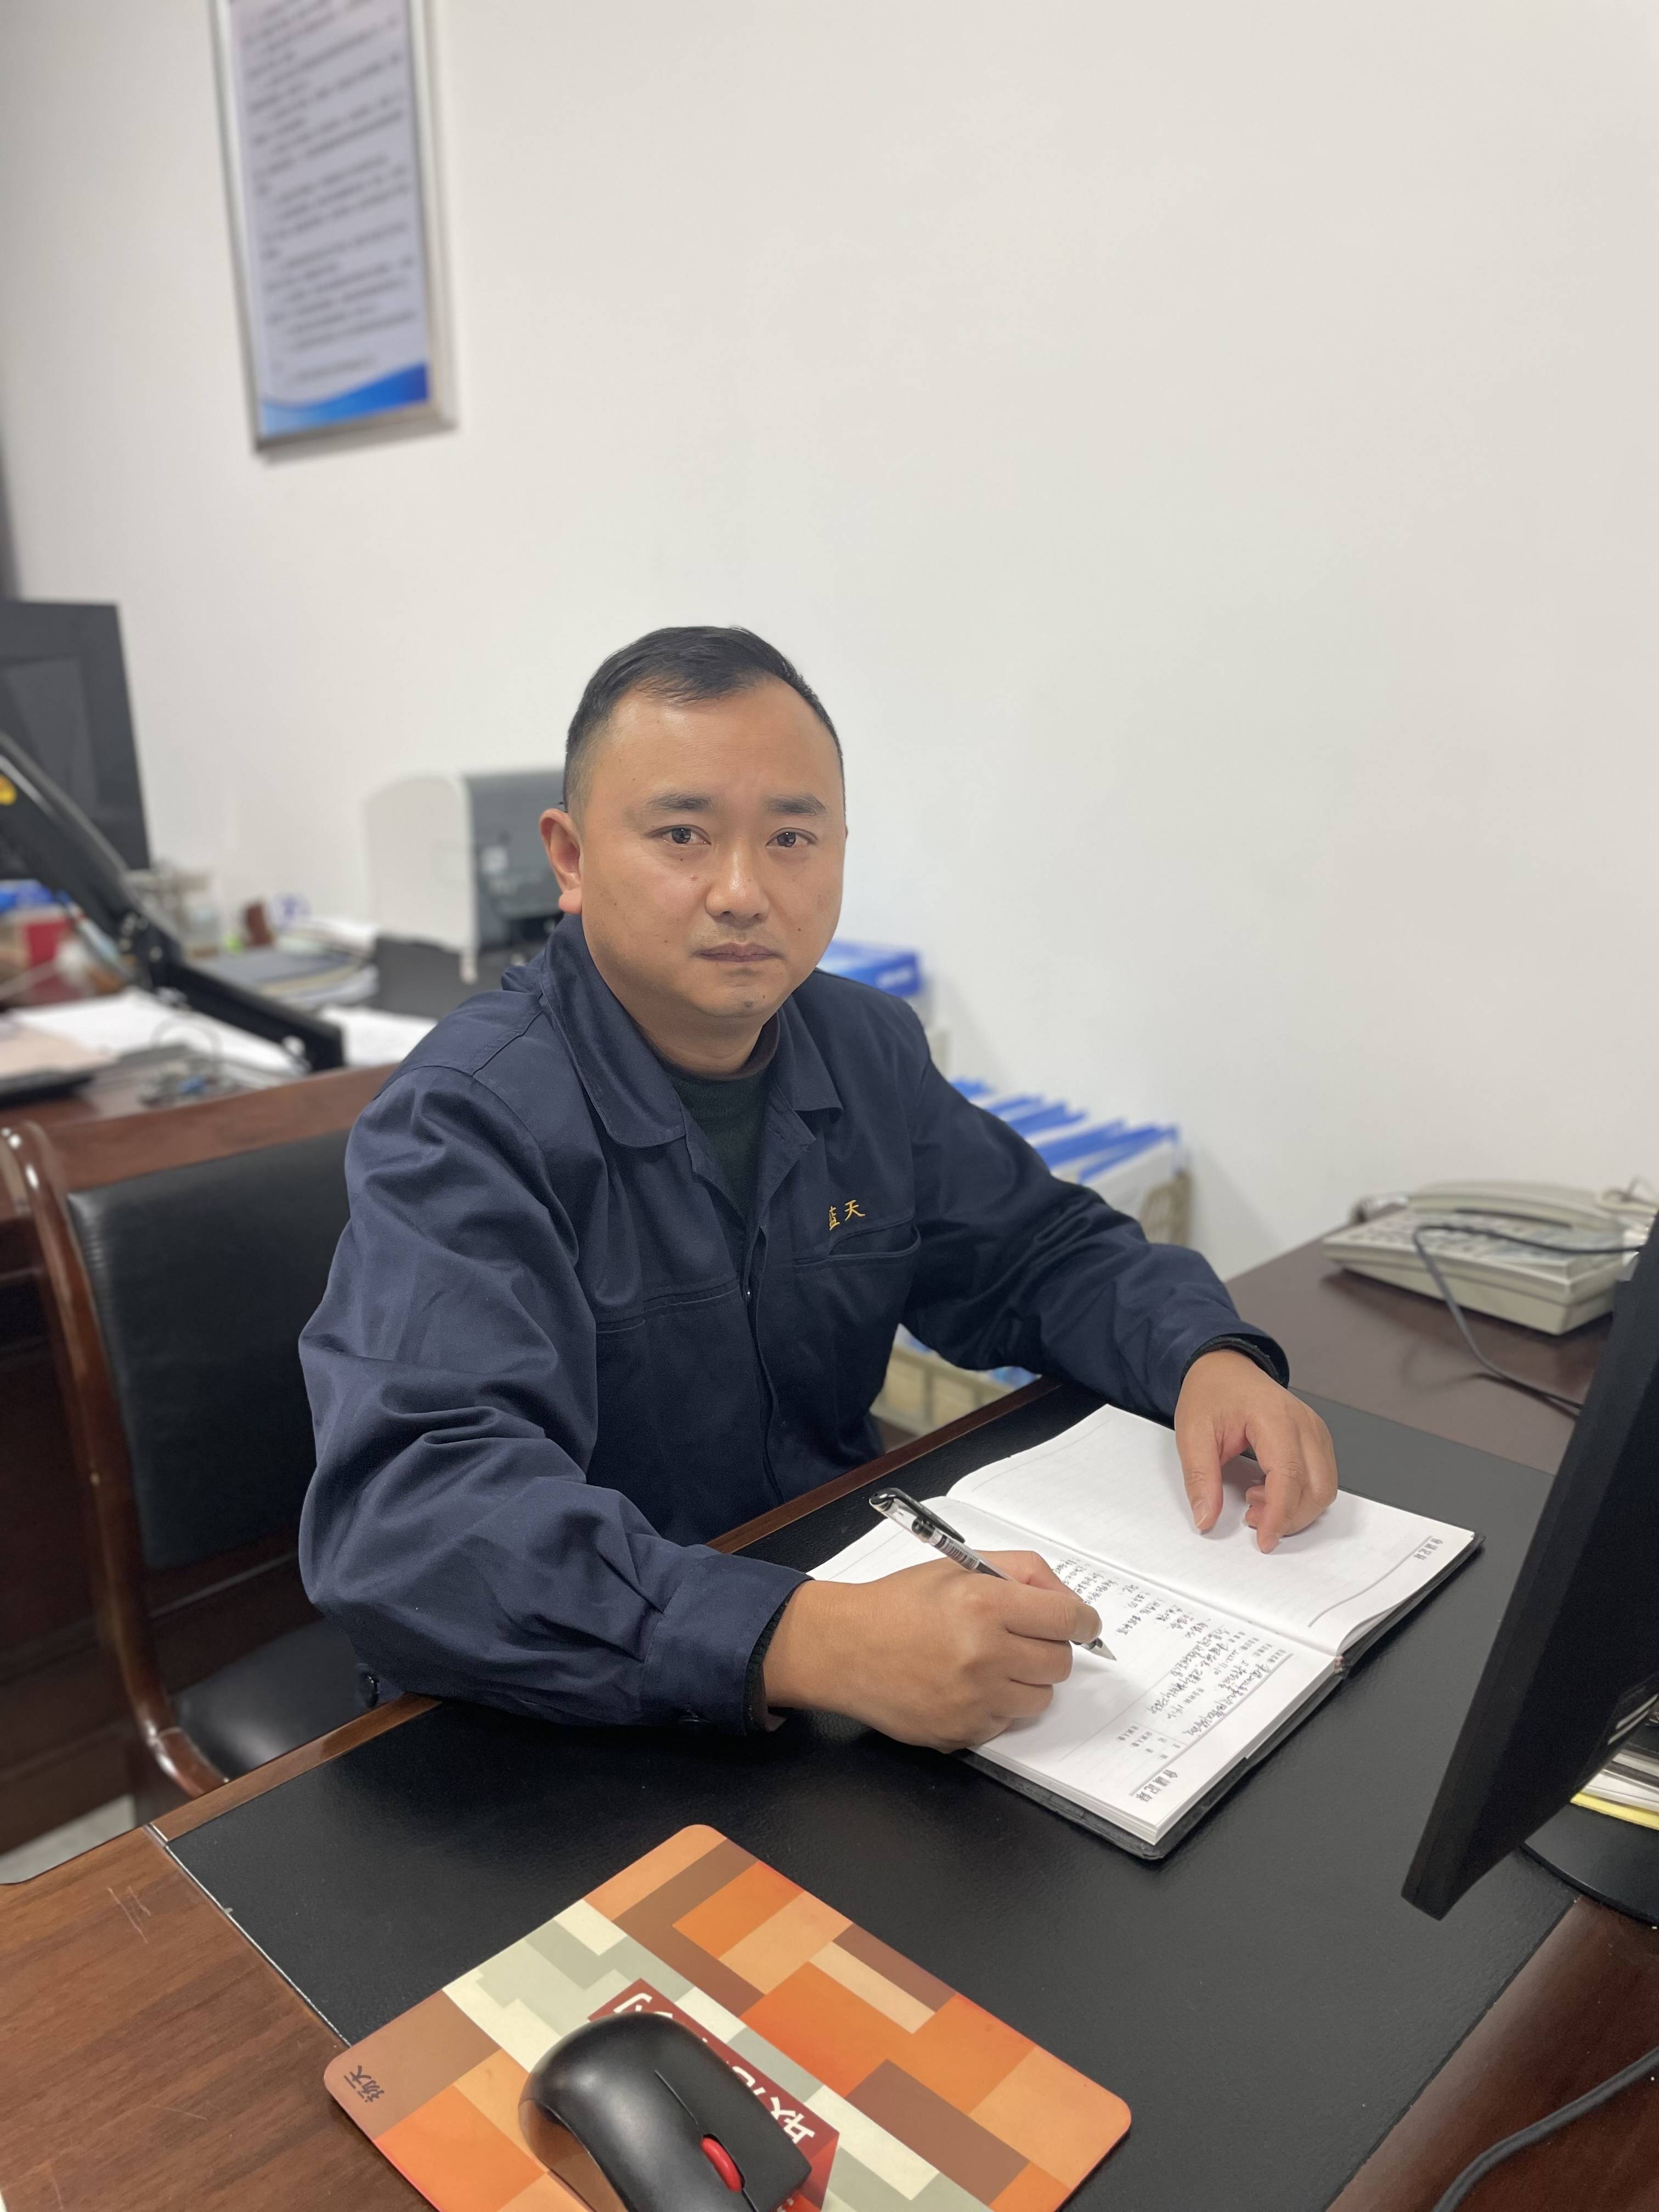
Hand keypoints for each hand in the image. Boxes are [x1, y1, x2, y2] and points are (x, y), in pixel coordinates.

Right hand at [762, 1553, 1101, 1749]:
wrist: (845, 1648)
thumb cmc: (901, 1602)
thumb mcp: (959, 1566)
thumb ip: (1022, 1573)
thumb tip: (1070, 1603)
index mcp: (985, 1604)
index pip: (1068, 1619)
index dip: (1082, 1621)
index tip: (1079, 1623)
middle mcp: (983, 1654)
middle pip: (1060, 1663)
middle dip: (1048, 1648)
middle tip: (1020, 1638)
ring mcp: (973, 1700)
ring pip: (1040, 1699)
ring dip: (1025, 1681)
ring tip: (990, 1663)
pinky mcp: (962, 1732)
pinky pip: (1007, 1722)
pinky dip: (997, 1706)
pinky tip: (965, 1686)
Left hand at [1174, 1349, 1338, 1551]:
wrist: (1224, 1368)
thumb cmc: (1211, 1392)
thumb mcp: (1191, 1433)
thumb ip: (1200, 1478)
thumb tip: (1206, 1518)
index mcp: (1274, 1417)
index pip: (1289, 1476)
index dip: (1279, 1515)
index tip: (1263, 1539)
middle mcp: (1304, 1423)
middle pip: (1317, 1487)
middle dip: (1289, 1517)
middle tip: (1251, 1518)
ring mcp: (1315, 1430)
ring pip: (1324, 1487)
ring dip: (1296, 1508)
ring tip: (1255, 1500)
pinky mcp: (1317, 1438)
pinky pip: (1321, 1478)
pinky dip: (1301, 1495)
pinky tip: (1268, 1489)